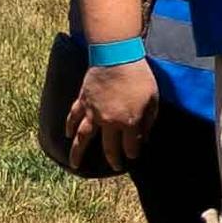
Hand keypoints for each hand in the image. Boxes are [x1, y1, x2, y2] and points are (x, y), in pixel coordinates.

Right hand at [54, 56, 160, 177]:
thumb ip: (149, 120)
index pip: (130, 146)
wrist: (117, 56)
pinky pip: (73, 117)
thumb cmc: (139, 76)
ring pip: (83, 137)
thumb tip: (144, 137)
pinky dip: (69, 126)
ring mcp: (93, 112)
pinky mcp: (83, 101)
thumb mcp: (153, 99)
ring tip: (74, 165)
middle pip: (109, 147)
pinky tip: (68, 135)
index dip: (133, 153)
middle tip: (116, 166)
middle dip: (114, 159)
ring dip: (78, 153)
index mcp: (129, 122)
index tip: (133, 156)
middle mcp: (109, 121)